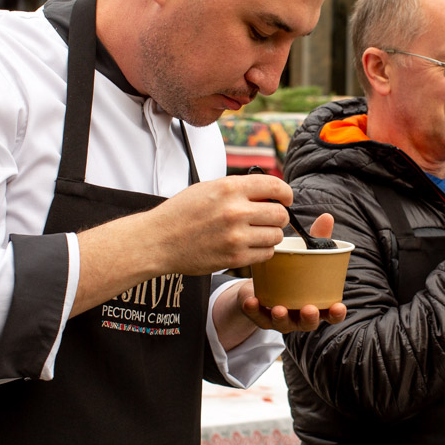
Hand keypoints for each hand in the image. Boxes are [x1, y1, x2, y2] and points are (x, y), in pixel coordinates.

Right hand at [146, 173, 293, 275]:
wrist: (159, 240)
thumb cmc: (182, 213)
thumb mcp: (209, 188)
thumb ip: (239, 188)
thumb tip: (269, 193)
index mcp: (229, 188)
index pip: (275, 187)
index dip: (286, 194)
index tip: (285, 199)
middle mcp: (235, 211)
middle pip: (280, 214)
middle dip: (279, 217)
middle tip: (269, 219)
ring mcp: (236, 236)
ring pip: (276, 236)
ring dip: (271, 235)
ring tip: (256, 233)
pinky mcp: (234, 257)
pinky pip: (266, 254)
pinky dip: (262, 250)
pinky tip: (249, 245)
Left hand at [219, 213, 346, 347]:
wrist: (262, 281)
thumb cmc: (292, 269)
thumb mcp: (305, 254)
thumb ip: (317, 239)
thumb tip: (327, 217)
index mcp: (316, 301)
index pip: (330, 313)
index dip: (336, 313)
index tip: (338, 306)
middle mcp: (300, 313)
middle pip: (308, 322)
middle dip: (309, 318)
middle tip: (309, 309)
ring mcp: (280, 317)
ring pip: (283, 323)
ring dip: (282, 318)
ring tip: (279, 308)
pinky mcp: (260, 316)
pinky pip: (258, 317)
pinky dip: (254, 311)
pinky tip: (252, 301)